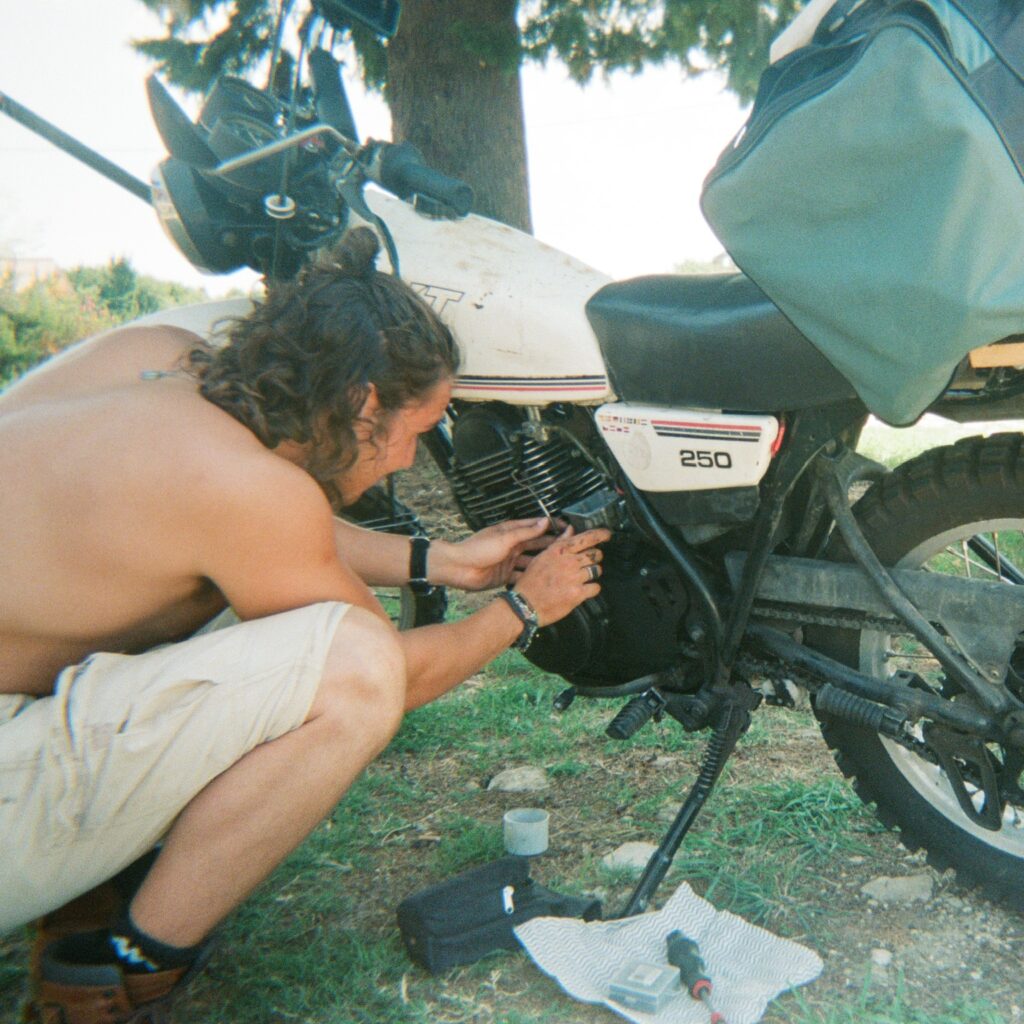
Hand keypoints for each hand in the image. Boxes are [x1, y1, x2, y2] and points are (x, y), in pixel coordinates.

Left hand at [434, 517, 555, 591]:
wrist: (458, 568)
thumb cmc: (478, 548)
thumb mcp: (505, 538)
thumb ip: (526, 532)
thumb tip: (545, 521)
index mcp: (510, 532)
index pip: (535, 527)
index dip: (550, 526)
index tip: (567, 527)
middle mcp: (512, 546)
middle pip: (535, 545)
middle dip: (551, 546)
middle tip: (570, 548)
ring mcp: (509, 561)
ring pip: (531, 561)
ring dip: (543, 563)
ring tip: (562, 566)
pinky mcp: (505, 576)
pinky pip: (522, 576)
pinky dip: (532, 578)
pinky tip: (546, 580)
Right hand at [512, 525, 610, 626]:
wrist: (525, 605)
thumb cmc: (530, 582)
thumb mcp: (541, 557)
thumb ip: (559, 543)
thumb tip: (570, 530)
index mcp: (559, 551)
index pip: (586, 538)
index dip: (600, 534)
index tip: (607, 534)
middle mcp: (568, 562)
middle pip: (595, 554)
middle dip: (594, 558)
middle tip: (587, 562)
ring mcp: (574, 577)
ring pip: (597, 570)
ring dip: (592, 573)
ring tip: (581, 578)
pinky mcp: (578, 593)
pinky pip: (595, 587)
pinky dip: (592, 589)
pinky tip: (583, 590)